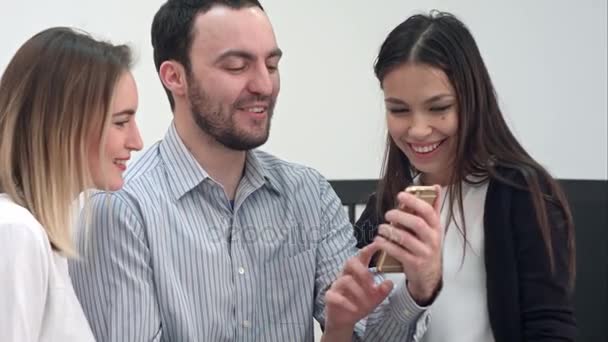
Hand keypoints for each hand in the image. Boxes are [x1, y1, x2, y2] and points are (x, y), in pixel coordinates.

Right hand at [323, 242, 393, 337]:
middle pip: (350, 262)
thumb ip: (382, 291)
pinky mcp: (330, 297)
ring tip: (366, 303)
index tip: (377, 244)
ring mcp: (336, 286)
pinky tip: (355, 309)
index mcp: (357, 272)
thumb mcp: (375, 299)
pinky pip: (335, 296)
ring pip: (345, 280)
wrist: (344, 321)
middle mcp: (346, 275)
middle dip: (362, 272)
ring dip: (358, 292)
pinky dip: (347, 303)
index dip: (369, 249)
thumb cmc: (358, 304)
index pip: (362, 257)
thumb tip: (389, 282)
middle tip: (372, 285)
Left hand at [375, 185, 442, 304]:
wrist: (429, 276)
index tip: (401, 195)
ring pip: (406, 238)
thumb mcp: (433, 228)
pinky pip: (399, 252)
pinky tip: (379, 240)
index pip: (428, 211)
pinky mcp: (415, 264)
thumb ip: (432, 208)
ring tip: (381, 228)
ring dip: (390, 231)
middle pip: (417, 224)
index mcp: (436, 227)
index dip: (414, 201)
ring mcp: (424, 252)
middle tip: (388, 214)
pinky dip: (387, 245)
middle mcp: (432, 239)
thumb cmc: (427, 247)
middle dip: (400, 216)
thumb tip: (436, 187)